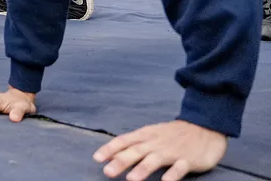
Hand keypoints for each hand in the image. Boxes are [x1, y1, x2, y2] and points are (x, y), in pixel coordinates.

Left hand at [93, 120, 225, 180]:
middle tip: (107, 172)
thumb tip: (112, 154)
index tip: (97, 158)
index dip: (110, 149)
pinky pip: (180, 168)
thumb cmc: (174, 133)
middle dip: (121, 161)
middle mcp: (157, 142)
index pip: (124, 140)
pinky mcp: (189, 160)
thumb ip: (134, 144)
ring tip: (131, 179)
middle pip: (136, 151)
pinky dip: (173, 174)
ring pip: (155, 160)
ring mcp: (173, 151)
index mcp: (146, 135)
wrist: (205, 126)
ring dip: (143, 169)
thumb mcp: (152, 134)